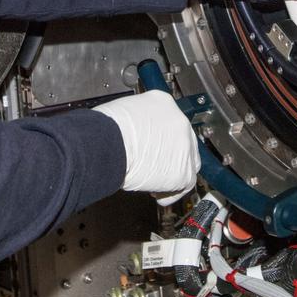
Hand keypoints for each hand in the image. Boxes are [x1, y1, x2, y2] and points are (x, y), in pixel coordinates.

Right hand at [94, 90, 199, 205]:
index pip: (169, 122)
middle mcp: (179, 121)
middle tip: (156, 166)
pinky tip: (158, 194)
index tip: (153, 147)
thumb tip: (133, 135)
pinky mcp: (184, 170)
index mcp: (163, 102)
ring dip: (173, 173)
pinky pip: (184, 184)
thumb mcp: (124, 112)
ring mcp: (184, 146)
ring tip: (155, 182)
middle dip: (172, 155)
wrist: (108, 143)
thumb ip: (136, 123)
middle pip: (184, 141)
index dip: (161, 139)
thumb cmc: (107, 129)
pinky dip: (171, 192)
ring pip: (189, 162)